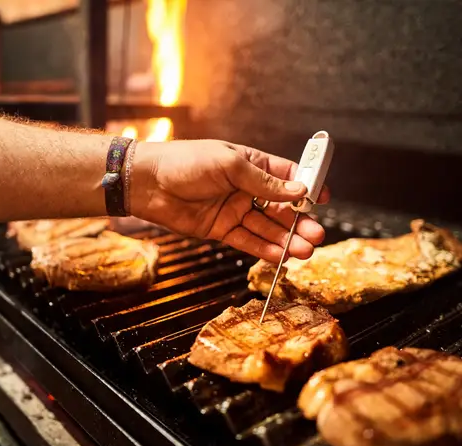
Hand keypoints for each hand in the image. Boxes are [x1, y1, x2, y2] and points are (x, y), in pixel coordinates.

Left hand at [130, 139, 328, 261]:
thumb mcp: (229, 165)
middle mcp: (246, 188)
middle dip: (299, 222)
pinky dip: (264, 249)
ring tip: (305, 250)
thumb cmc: (185, 163)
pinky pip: (248, 241)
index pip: (288, 175)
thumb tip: (299, 189)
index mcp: (251, 165)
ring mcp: (234, 210)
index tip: (323, 198)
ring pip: (267, 228)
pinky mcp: (221, 229)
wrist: (148, 183)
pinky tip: (281, 256)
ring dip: (286, 239)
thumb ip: (264, 181)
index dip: (307, 186)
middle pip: (281, 208)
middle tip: (316, 235)